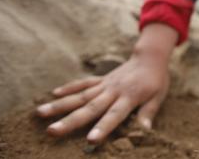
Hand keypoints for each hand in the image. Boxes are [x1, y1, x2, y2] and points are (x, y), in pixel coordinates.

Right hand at [36, 24, 177, 143]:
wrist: (150, 57)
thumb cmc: (156, 80)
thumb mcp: (158, 97)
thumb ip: (148, 113)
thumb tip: (145, 131)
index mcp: (128, 97)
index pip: (114, 116)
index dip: (103, 128)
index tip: (90, 140)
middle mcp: (112, 91)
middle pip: (89, 108)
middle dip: (69, 121)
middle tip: (51, 131)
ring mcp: (104, 84)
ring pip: (80, 95)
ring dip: (60, 105)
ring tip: (40, 112)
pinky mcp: (101, 79)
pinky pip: (83, 83)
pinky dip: (69, 87)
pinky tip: (53, 94)